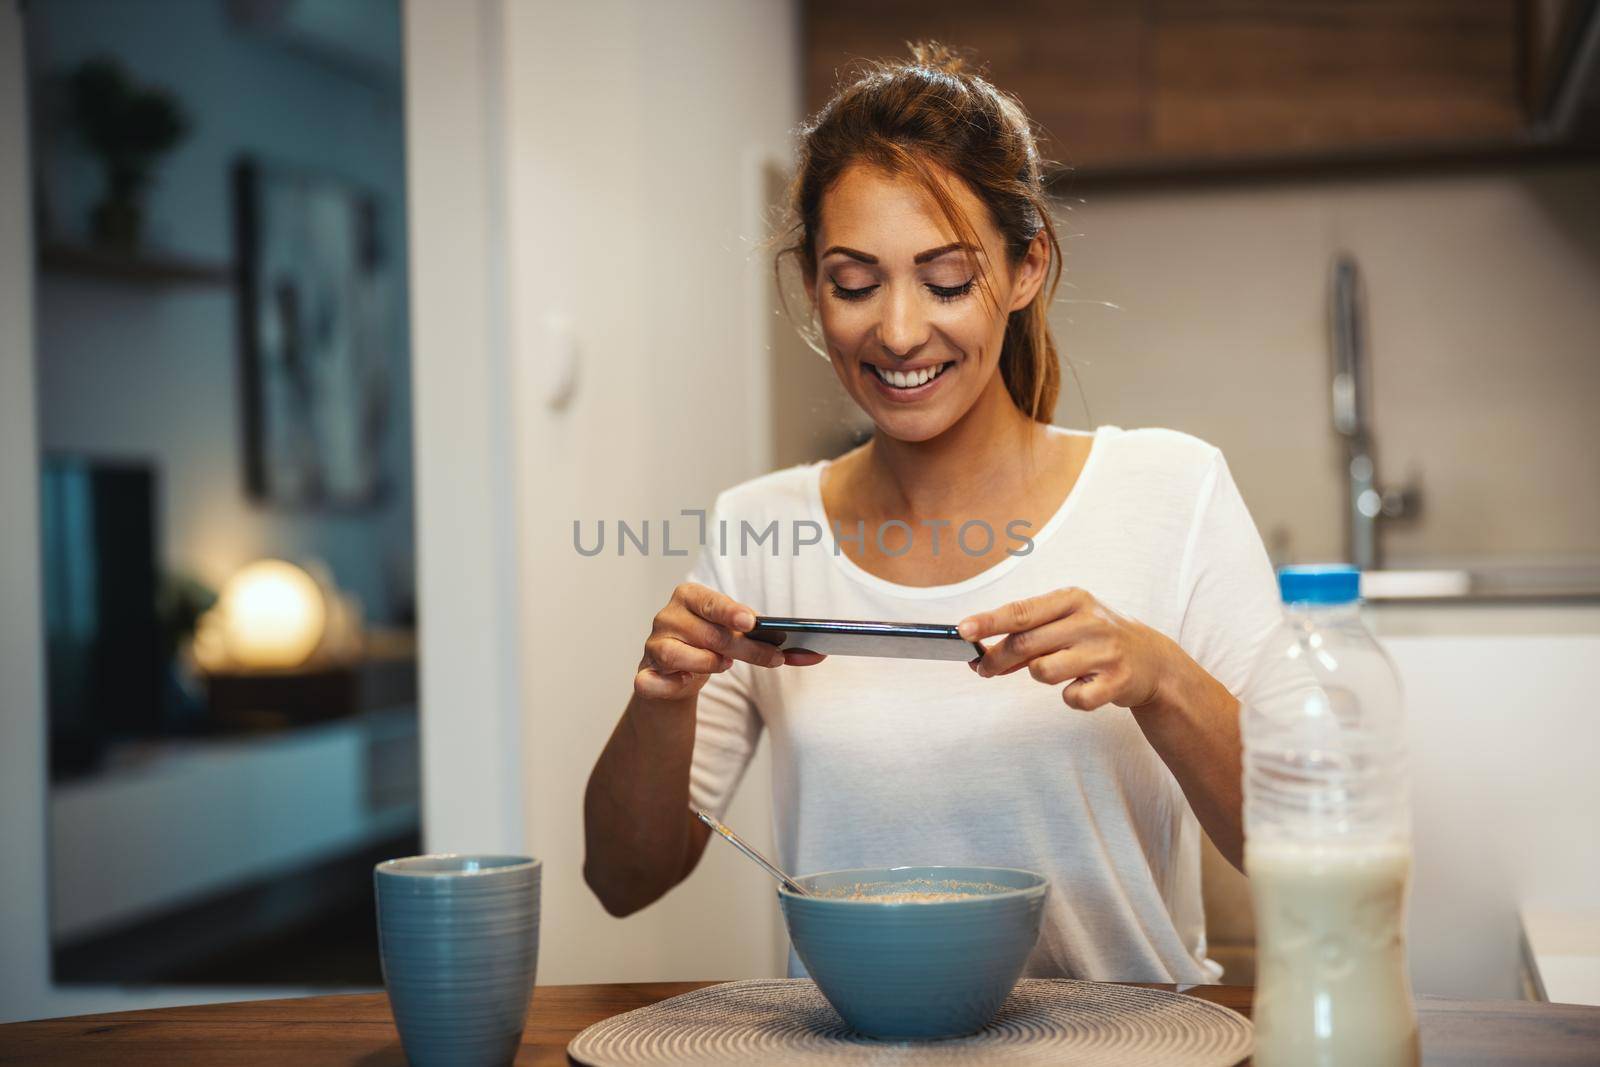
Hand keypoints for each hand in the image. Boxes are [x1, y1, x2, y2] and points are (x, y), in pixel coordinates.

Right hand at [634, 582, 824, 700]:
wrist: (677, 675)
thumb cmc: (712, 648)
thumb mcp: (738, 637)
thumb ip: (768, 640)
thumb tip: (814, 654)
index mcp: (689, 597)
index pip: (710, 601)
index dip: (730, 611)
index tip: (751, 621)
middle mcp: (668, 617)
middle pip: (708, 633)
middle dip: (745, 648)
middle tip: (774, 659)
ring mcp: (653, 646)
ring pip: (677, 654)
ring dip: (706, 663)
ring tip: (723, 665)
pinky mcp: (645, 675)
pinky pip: (650, 681)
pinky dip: (669, 683)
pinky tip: (684, 683)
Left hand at [958, 587, 1181, 711]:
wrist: (1153, 661)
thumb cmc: (1096, 638)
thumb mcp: (1067, 624)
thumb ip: (1029, 636)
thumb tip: (982, 655)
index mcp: (1072, 599)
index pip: (1021, 611)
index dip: (989, 622)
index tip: (962, 631)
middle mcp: (1089, 621)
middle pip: (1025, 644)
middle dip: (997, 660)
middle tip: (983, 670)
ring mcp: (1104, 651)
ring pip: (1043, 672)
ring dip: (1041, 676)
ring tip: (1060, 670)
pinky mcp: (1116, 682)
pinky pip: (1072, 698)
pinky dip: (1071, 697)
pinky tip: (1084, 686)